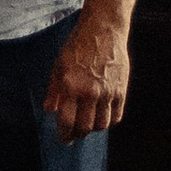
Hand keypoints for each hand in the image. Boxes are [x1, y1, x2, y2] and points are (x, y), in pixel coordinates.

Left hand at [44, 9, 130, 137]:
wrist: (103, 30)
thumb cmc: (78, 46)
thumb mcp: (59, 65)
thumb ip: (53, 89)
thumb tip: (49, 109)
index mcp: (71, 85)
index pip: (67, 120)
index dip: (64, 134)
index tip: (63, 139)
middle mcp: (90, 92)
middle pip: (85, 127)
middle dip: (78, 134)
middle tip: (74, 135)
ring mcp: (108, 93)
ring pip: (102, 125)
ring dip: (93, 129)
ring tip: (87, 125)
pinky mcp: (121, 91)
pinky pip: (116, 116)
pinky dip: (108, 121)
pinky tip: (101, 117)